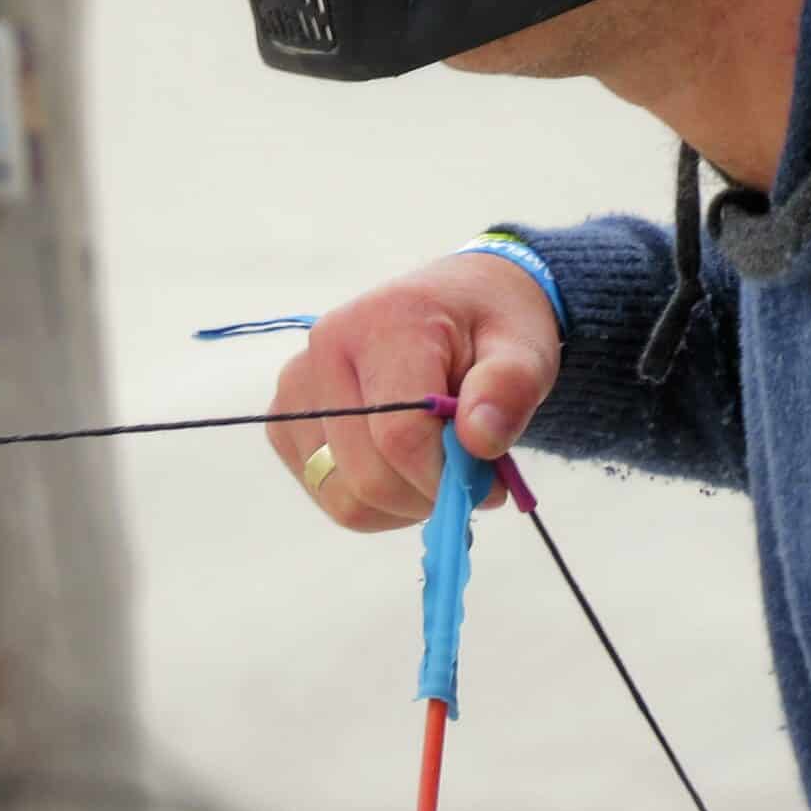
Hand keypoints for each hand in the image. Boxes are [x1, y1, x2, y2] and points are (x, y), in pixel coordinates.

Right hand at [267, 251, 560, 532]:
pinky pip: (327, 494)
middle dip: (428, 494)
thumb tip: (478, 439)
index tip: (490, 482)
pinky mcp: (286, 420)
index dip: (447, 478)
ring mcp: (296, 388)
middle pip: (367, 475)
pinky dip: (373, 501)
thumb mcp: (524, 348)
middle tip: (469, 476)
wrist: (456, 307)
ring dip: (401, 503)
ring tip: (436, 465)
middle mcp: (324, 350)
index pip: (401, 436)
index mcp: (382, 323)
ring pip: (342, 496)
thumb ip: (509, 389)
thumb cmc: (490, 329)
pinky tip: (403, 466)